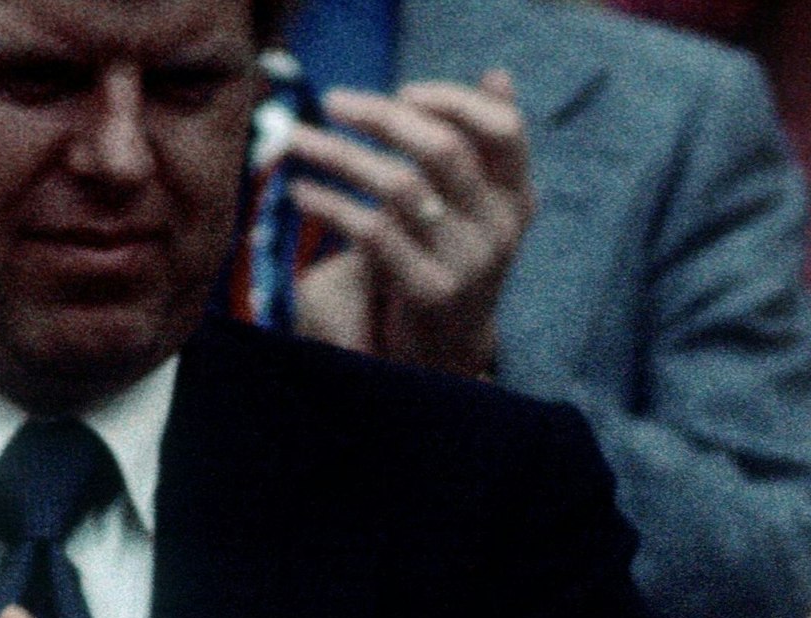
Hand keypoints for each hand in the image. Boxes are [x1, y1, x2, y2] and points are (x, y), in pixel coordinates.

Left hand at [288, 70, 533, 378]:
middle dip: (383, 116)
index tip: (404, 92)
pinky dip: (328, 204)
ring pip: (400, 187)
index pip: (505, 131)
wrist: (446, 347)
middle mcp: (499, 231)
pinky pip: (372, 233)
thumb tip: (499, 77)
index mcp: (515, 199)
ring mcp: (468, 265)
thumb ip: (481, 142)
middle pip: (444, 150)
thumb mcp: (473, 200)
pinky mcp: (429, 294)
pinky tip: (301, 192)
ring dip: (338, 154)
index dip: (454, 99)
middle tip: (334, 101)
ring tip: (295, 140)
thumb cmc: (449, 252)